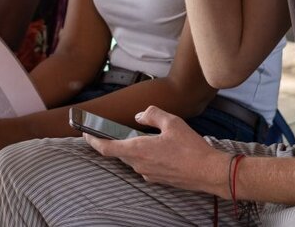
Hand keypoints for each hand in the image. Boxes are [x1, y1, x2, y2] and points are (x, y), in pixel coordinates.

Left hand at [84, 106, 228, 195]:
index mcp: (138, 150)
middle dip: (116, 142)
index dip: (93, 141)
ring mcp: (148, 174)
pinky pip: (145, 165)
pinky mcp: (158, 179)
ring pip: (133, 159)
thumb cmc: (191, 148)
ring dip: (133, 148)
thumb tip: (141, 115)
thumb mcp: (172, 122)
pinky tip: (159, 149)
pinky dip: (145, 156)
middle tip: (116, 130)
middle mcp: (140, 165)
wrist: (209, 172)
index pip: (106, 148)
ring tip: (145, 137)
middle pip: (120, 153)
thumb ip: (152, 115)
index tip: (85, 134)